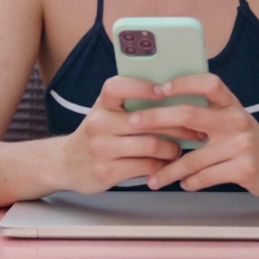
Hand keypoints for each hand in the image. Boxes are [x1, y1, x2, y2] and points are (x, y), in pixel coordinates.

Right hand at [59, 75, 187, 193]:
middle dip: (176, 125)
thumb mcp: (106, 113)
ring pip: (149, 145)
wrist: (64, 163)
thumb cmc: (97, 134)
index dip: (142, 87)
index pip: (118, 87)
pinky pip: (145, 166)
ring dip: (172, 149)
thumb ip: (131, 106)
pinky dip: (161, 166)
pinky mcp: (106, 171)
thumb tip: (176, 100)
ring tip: (179, 150)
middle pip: (145, 120)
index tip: (163, 92)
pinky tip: (166, 165)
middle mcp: (99, 123)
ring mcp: (101, 148)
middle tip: (193, 130)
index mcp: (102, 104)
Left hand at [128, 73, 258, 196]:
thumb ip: (206, 113)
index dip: (184, 82)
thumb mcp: (232, 119)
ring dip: (169, 170)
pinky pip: (205, 176)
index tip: (159, 88)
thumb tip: (162, 107)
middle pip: (189, 114)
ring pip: (193, 157)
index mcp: (231, 104)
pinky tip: (183, 184)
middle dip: (156, 118)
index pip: (208, 83)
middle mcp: (237, 120)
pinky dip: (190, 182)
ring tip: (154, 178)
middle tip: (133, 123)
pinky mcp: (244, 169)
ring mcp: (242, 145)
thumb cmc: (247, 141)